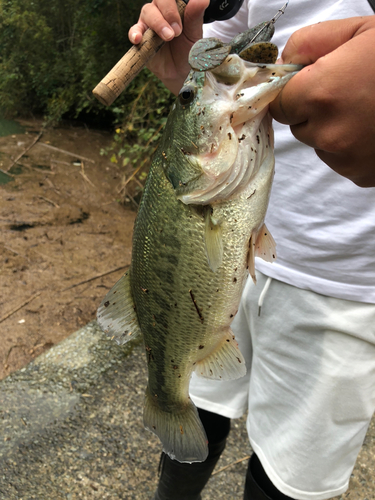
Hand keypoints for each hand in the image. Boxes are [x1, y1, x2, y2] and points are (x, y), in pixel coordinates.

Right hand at [129, 0, 208, 94]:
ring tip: (167, 37)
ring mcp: (149, 23)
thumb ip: (195, 17)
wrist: (180, 73)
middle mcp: (161, 11)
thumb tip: (203, 0)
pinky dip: (135, 33)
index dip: (174, 6)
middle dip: (168, 13)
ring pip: (147, 12)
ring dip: (157, 23)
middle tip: (177, 32)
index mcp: (175, 7)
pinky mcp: (141, 37)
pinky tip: (138, 38)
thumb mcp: (194, 35)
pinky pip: (134, 31)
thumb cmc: (188, 51)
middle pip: (159, 0)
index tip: (182, 24)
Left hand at [270, 16, 374, 187]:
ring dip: (333, 129)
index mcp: (321, 94)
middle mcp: (328, 133)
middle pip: (299, 126)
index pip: (279, 104)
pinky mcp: (360, 175)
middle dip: (314, 109)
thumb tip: (283, 64)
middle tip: (348, 91)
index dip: (294, 92)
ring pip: (320, 144)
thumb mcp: (359, 32)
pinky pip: (340, 160)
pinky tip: (374, 129)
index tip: (310, 83)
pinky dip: (351, 147)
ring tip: (367, 110)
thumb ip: (310, 43)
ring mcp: (345, 159)